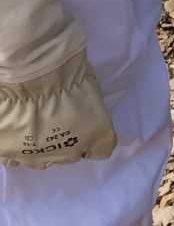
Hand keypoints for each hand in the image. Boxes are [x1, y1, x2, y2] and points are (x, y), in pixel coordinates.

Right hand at [0, 48, 116, 168]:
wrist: (33, 77)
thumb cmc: (70, 75)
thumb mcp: (93, 88)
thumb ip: (91, 109)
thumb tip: (83, 108)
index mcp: (98, 136)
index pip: (101, 150)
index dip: (94, 137)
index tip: (87, 125)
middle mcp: (70, 154)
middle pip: (72, 154)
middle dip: (68, 139)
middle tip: (59, 119)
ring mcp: (39, 158)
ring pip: (44, 159)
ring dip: (43, 146)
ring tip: (35, 126)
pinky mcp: (10, 154)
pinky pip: (14, 159)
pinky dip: (17, 151)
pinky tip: (17, 137)